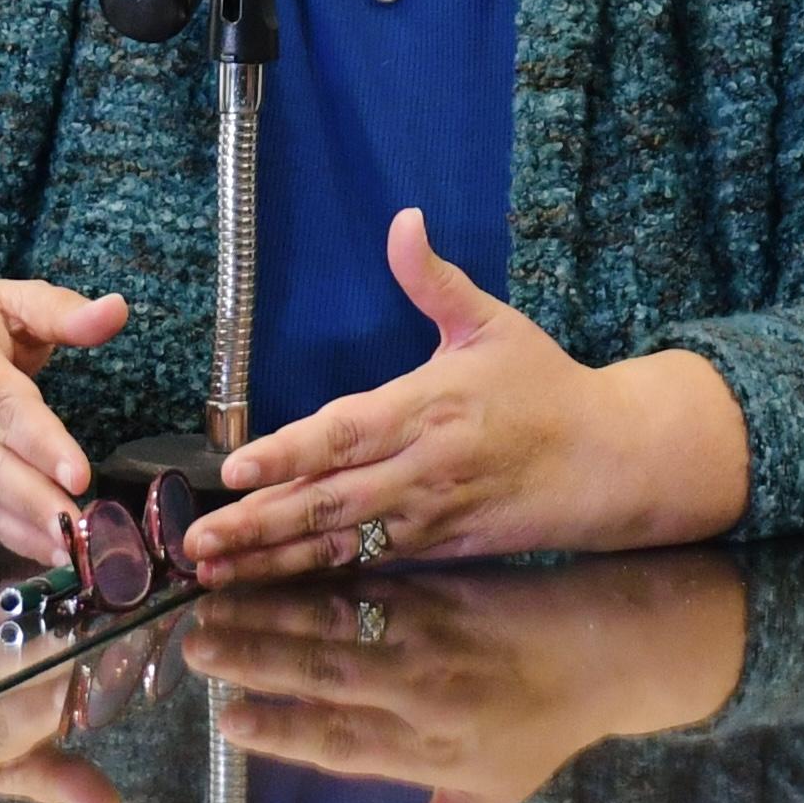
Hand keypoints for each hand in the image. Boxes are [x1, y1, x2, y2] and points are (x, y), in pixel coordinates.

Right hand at [0, 277, 127, 566]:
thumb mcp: (5, 303)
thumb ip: (60, 310)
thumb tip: (115, 310)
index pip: (1, 404)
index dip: (40, 441)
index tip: (79, 472)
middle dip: (34, 497)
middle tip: (78, 521)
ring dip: (25, 526)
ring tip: (71, 544)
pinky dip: (9, 538)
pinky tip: (49, 549)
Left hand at [0, 535, 128, 802]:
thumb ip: (54, 778)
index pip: (18, 724)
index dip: (64, 699)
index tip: (115, 674)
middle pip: (4, 662)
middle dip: (60, 642)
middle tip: (119, 621)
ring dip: (52, 600)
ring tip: (101, 589)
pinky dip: (31, 570)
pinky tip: (71, 564)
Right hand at [185, 555, 747, 802]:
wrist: (602, 653)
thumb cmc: (538, 734)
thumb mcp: (488, 802)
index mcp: (430, 753)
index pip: (342, 745)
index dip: (283, 734)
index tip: (225, 722)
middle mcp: (424, 697)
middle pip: (328, 680)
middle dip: (257, 663)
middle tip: (194, 647)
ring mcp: (430, 639)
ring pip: (339, 628)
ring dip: (270, 615)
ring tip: (213, 602)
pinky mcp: (436, 591)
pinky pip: (366, 586)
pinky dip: (312, 581)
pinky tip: (269, 570)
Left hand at [190, 212, 750, 582]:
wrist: (607, 460)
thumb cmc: (544, 387)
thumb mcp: (492, 324)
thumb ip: (435, 280)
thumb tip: (403, 218)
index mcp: (429, 407)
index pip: (346, 433)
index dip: (288, 453)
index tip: (236, 468)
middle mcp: (423, 468)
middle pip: (329, 500)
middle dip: (259, 522)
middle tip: (196, 540)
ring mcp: (428, 516)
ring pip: (339, 542)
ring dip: (273, 559)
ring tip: (213, 570)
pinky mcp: (436, 549)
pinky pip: (366, 565)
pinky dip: (315, 576)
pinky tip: (268, 583)